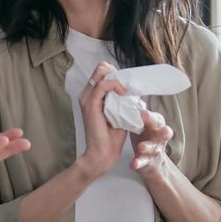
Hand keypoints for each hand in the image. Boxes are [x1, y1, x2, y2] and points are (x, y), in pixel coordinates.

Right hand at [76, 61, 127, 179]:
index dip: (116, 74)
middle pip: (101, 68)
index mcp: (91, 96)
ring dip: (118, 79)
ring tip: (126, 92)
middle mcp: (86, 95)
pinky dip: (115, 86)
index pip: (102, 72)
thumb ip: (122, 99)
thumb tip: (133, 89)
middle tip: (127, 87)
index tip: (128, 85)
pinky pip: (103, 85)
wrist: (103, 153)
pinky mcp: (90, 104)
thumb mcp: (119, 112)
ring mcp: (87, 99)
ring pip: (101, 72)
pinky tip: (124, 94)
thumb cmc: (112, 136)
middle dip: (117, 74)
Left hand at [131, 109, 173, 176]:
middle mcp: (160, 137)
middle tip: (161, 128)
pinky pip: (144, 162)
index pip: (156, 119)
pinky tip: (133, 164)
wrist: (149, 160)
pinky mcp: (149, 162)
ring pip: (154, 148)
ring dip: (148, 147)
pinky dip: (139, 163)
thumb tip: (125, 95)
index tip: (142, 112)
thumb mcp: (142, 123)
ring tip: (141, 147)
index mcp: (157, 125)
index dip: (150, 116)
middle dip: (163, 131)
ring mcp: (155, 150)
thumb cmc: (144, 136)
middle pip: (164, 132)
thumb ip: (137, 112)